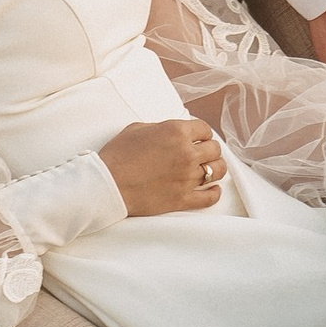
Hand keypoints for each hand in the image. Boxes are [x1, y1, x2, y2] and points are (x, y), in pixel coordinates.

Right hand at [102, 117, 227, 216]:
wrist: (108, 184)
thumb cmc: (118, 155)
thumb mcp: (137, 128)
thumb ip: (161, 128)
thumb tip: (171, 133)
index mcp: (176, 132)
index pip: (205, 129)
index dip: (203, 133)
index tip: (200, 138)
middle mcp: (186, 153)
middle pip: (214, 150)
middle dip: (210, 150)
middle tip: (204, 153)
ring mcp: (187, 177)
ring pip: (217, 171)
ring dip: (216, 169)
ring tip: (211, 169)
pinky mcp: (183, 199)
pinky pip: (209, 197)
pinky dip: (214, 193)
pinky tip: (213, 189)